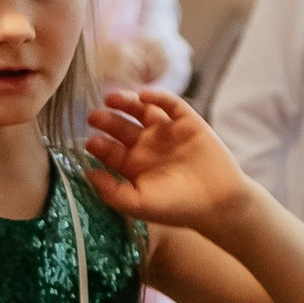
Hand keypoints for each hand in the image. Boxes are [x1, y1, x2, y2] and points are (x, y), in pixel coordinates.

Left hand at [81, 89, 250, 231]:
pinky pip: (171, 104)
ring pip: (142, 110)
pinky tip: (144, 95)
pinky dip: (158, 96)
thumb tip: (86, 173)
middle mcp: (148, 146)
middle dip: (107, 120)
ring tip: (111, 98)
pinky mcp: (188, 122)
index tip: (90, 141)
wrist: (218, 202)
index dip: (98, 144)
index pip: (110, 150)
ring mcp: (167, 132)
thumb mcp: (138, 204)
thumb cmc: (177, 207)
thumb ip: (111, 191)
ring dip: (127, 102)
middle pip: (121, 127)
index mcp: (134, 166)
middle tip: (94, 116)